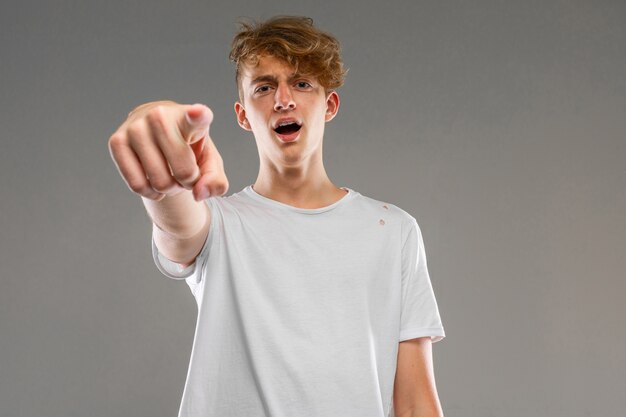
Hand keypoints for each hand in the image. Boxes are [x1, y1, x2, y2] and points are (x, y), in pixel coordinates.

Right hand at [108, 101, 228, 200]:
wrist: (158, 138)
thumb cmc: (189, 149)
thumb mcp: (209, 163)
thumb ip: (215, 181)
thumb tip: (198, 194)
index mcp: (190, 117)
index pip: (196, 117)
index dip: (198, 116)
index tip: (199, 113)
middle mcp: (160, 115)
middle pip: (183, 171)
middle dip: (188, 182)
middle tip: (186, 173)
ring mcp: (135, 126)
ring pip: (159, 181)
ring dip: (169, 189)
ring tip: (170, 174)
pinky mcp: (116, 141)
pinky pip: (137, 185)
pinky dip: (150, 192)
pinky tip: (154, 182)